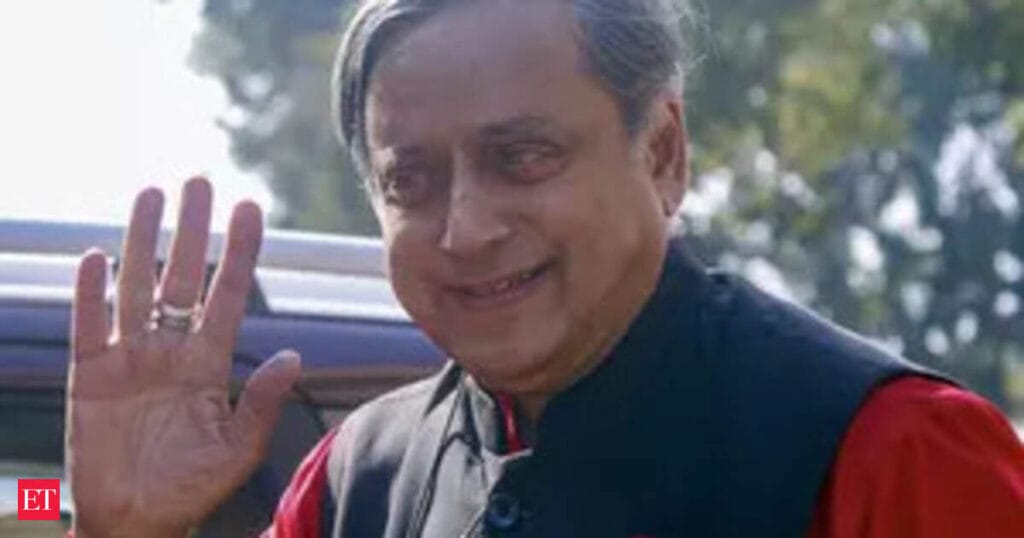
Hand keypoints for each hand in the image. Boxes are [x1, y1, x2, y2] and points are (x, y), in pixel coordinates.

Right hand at [65, 178, 301, 536]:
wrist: (138, 520)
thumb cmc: (192, 487)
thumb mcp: (238, 448)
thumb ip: (261, 402)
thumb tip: (294, 356)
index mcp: (208, 362)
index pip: (228, 294)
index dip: (240, 252)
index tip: (251, 208)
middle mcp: (170, 349)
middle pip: (181, 277)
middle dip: (191, 231)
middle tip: (199, 181)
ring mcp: (129, 358)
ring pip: (136, 287)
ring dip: (141, 242)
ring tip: (150, 195)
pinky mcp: (91, 376)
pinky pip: (90, 326)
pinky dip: (90, 293)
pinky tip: (96, 257)